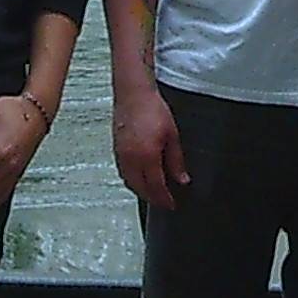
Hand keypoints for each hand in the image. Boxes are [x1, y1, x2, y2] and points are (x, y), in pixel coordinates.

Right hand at [111, 83, 188, 211]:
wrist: (133, 93)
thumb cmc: (152, 109)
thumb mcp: (172, 135)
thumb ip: (176, 160)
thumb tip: (182, 179)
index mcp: (147, 157)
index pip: (156, 187)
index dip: (164, 199)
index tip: (171, 204)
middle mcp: (131, 159)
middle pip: (141, 189)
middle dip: (153, 198)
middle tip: (164, 201)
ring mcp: (121, 155)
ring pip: (130, 182)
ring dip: (141, 190)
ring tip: (153, 192)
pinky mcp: (115, 150)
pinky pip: (123, 173)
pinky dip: (132, 180)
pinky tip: (140, 177)